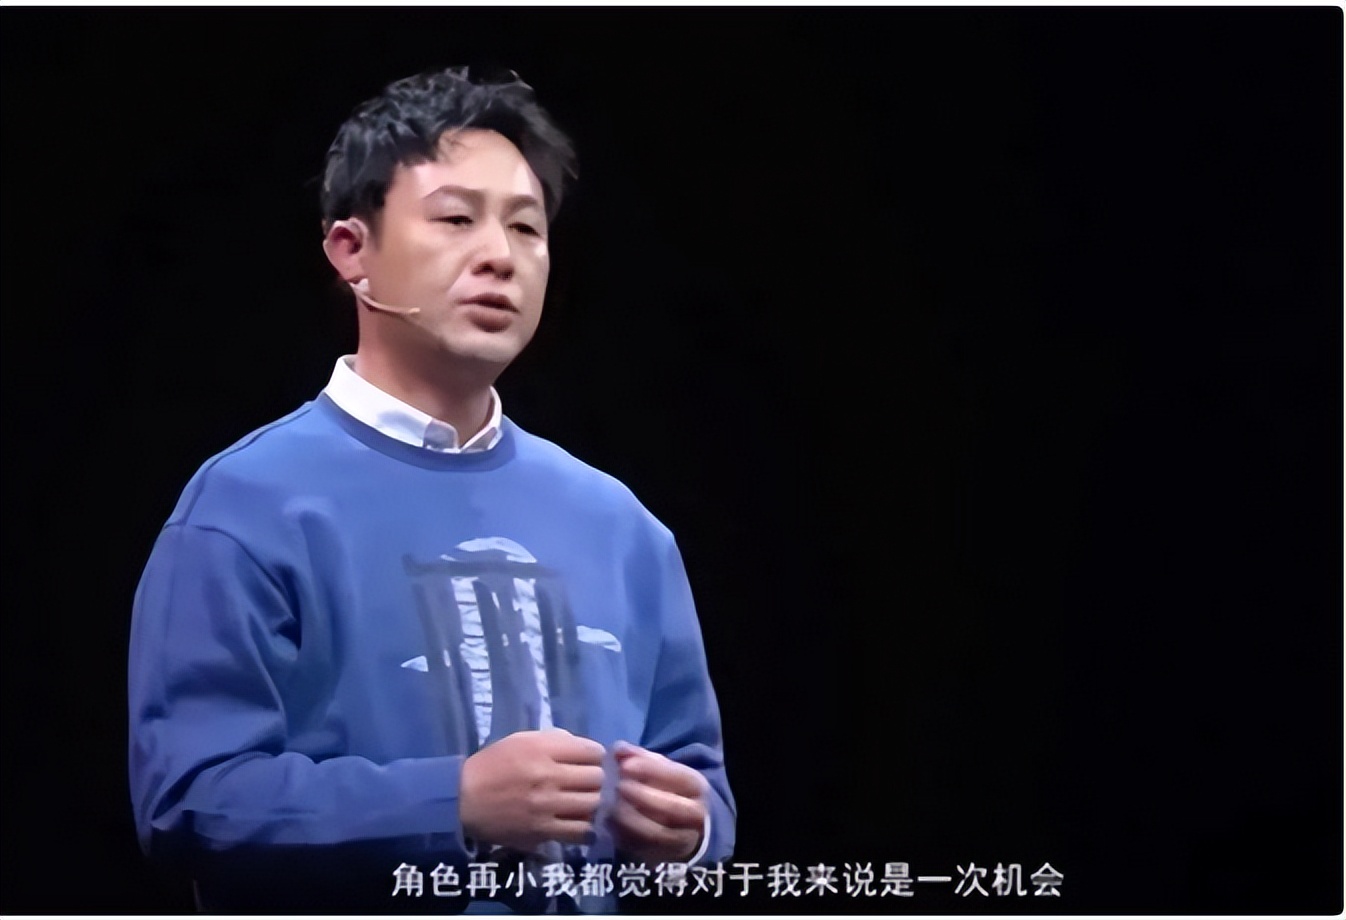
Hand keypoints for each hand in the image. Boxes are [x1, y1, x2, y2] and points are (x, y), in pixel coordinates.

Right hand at [459, 729, 604, 850]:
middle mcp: (548, 776)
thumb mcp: (520, 740)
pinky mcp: (542, 831)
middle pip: (596, 778)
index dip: (595, 756)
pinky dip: (585, 828)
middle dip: (595, 779)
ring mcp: (547, 806)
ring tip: (584, 802)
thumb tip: (582, 747)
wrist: (463, 799)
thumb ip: (553, 740)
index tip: (589, 762)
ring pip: (593, 804)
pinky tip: (580, 823)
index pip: (592, 751)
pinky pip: (579, 831)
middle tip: (587, 783)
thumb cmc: (493, 765)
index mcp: (543, 750)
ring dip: (592, 802)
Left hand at [606, 741, 707, 863]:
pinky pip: (643, 848)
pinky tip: (608, 823)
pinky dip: (624, 836)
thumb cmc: (666, 789)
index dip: (650, 770)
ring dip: (630, 819)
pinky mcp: (663, 857)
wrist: (683, 825)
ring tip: (610, 806)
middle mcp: (695, 814)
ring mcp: (682, 839)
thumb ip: (639, 757)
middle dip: (641, 796)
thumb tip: (619, 749)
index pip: (677, 776)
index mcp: (696, 786)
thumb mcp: (660, 769)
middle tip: (617, 787)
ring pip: (656, 832)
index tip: (624, 765)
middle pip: (671, 807)